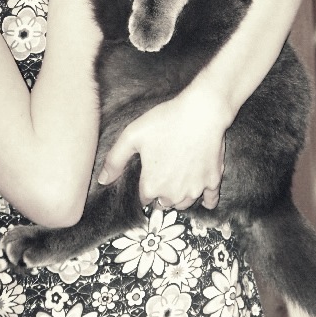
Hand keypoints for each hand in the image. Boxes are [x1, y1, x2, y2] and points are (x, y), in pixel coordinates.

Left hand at [98, 86, 230, 209]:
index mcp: (152, 186)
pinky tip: (203, 198)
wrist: (202, 112)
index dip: (144, 187)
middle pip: (164, 202)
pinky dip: (206, 200)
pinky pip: (210, 200)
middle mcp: (173, 194)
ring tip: (176, 180)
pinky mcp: (212, 180)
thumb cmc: (165, 121)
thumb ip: (115, 160)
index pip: (144, 198)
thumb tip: (103, 180)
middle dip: (161, 192)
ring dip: (179, 196)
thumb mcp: (132, 136)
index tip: (147, 174)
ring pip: (184, 203)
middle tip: (162, 173)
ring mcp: (195, 189)